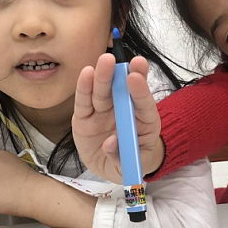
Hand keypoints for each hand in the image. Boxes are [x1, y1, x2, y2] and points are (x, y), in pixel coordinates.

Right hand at [72, 53, 164, 182]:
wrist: (113, 167)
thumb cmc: (130, 161)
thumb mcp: (132, 165)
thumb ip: (122, 157)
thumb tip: (110, 143)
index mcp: (143, 122)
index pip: (144, 105)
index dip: (140, 90)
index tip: (135, 76)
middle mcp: (122, 112)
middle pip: (121, 92)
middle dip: (120, 75)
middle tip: (118, 60)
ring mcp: (103, 113)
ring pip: (102, 93)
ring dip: (103, 76)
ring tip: (105, 60)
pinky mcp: (84, 118)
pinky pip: (84, 102)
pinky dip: (84, 88)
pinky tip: (87, 73)